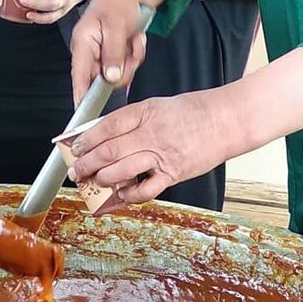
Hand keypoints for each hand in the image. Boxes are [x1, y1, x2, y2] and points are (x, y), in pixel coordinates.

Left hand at [66, 93, 235, 205]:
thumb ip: (132, 121)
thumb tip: (104, 136)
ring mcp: (161, 155)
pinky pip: (145, 190)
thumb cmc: (193, 112)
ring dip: (103, 179)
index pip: (107, 126)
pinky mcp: (173, 174)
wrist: (226, 121)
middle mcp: (151, 133)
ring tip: (94, 181)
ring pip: (121, 170)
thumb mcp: (157, 106)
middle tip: (76, 171)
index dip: (87, 139)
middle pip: (109, 151)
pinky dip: (130, 195)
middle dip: (87, 163)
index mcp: (145, 112)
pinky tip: (122, 193)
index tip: (75, 147)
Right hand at [70, 0, 167, 102]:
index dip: (80, 94)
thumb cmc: (119, 0)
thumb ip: (113, 54)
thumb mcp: (117, 26)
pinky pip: (126, 65)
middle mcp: (90, 51)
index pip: (79, 75)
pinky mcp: (115, 53)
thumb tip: (110, 79)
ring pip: (118, 74)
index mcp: (83, 43)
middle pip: (102, 79)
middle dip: (122, 69)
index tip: (82, 111)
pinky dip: (135, 54)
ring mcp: (103, 53)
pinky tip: (136, 39)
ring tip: (135, 40)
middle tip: (132, 51)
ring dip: (131, 60)